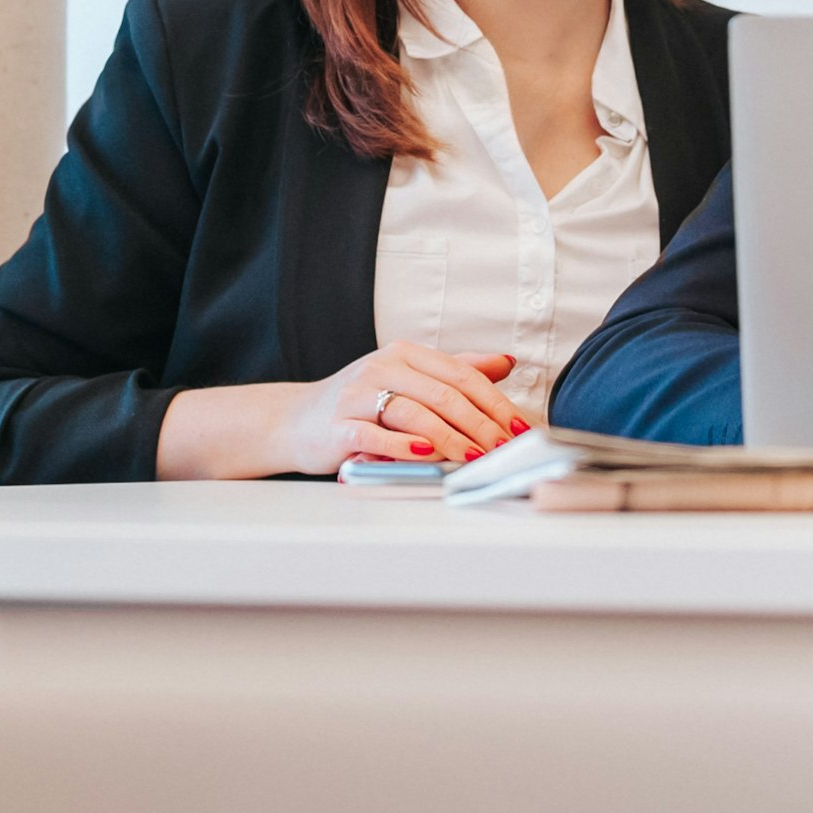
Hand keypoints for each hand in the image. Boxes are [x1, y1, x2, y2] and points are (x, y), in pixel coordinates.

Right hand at [275, 342, 529, 474]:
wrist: (293, 421)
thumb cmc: (358, 404)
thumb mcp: (407, 378)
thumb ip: (455, 370)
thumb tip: (505, 362)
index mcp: (404, 354)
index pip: (462, 374)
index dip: (496, 402)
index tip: (520, 428)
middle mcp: (382, 368)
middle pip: (444, 394)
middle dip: (481, 425)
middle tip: (505, 450)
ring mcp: (358, 396)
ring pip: (416, 413)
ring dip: (451, 439)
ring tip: (476, 458)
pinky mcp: (339, 426)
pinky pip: (377, 436)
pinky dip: (405, 446)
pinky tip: (427, 455)